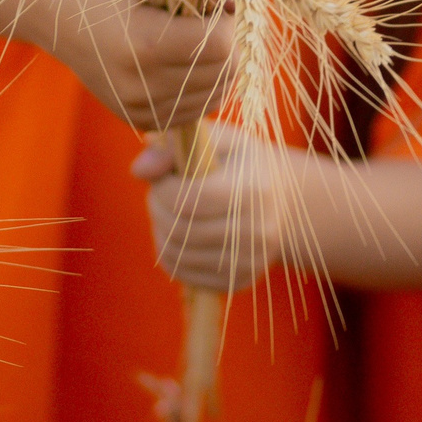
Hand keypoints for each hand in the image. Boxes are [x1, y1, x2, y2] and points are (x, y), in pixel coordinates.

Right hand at [20, 0, 235, 134]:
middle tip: (212, 15)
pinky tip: (186, 59)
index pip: (220, 45)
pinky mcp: (137, 118)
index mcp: (142, 46)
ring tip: (197, 35)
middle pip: (223, 72)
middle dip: (229, 41)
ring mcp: (137, 108)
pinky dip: (202, 85)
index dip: (228, 18)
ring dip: (219, 64)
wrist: (50, 8)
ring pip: (216, 95)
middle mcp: (139, 86)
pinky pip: (195, 109)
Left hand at [134, 123, 290, 294]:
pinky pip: (182, 272)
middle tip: (159, 192)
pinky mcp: (237, 281)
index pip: (190, 200)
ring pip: (177, 253)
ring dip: (160, 229)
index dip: (163, 188)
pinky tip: (178, 231)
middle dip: (157, 207)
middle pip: (180, 229)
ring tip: (169, 209)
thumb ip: (173, 146)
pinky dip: (170, 251)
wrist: (282, 200)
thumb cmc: (240, 162)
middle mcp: (258, 232)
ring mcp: (249, 262)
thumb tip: (138, 169)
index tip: (162, 176)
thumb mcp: (214, 140)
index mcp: (254, 189)